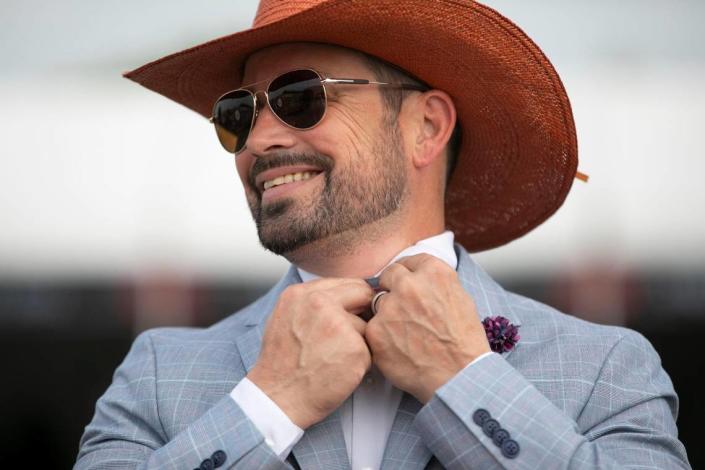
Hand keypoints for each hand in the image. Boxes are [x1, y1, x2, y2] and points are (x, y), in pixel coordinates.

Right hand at [247, 278, 373, 428]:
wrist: (277, 398)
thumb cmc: (281, 363)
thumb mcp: (285, 317)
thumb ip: (311, 301)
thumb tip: (342, 293)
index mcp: (301, 294)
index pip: (346, 282)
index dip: (352, 299)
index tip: (351, 312)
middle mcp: (320, 304)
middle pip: (362, 293)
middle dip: (362, 312)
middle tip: (350, 334)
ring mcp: (339, 325)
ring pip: (366, 325)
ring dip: (359, 341)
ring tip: (335, 359)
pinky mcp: (356, 349)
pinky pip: (370, 350)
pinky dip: (361, 362)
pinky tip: (340, 371)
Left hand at [366, 254, 489, 402]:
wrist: (459, 377)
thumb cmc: (464, 343)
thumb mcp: (460, 298)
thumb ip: (436, 283)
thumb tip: (420, 277)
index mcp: (434, 272)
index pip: (409, 261)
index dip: (407, 273)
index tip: (406, 281)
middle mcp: (409, 285)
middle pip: (389, 275)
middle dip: (393, 288)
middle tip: (402, 308)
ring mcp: (390, 307)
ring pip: (379, 302)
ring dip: (387, 313)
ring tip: (405, 334)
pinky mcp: (376, 331)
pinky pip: (372, 327)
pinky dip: (381, 337)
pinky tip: (398, 349)